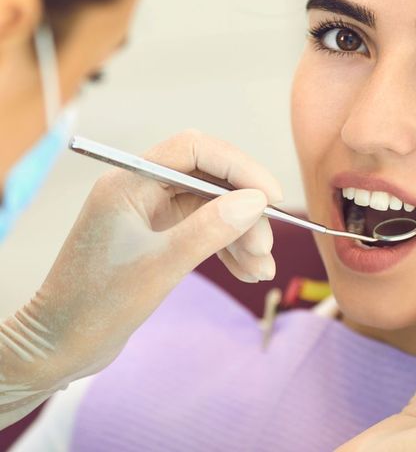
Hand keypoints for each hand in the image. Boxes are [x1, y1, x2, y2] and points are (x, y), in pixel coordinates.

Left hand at [0, 129, 281, 426]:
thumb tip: (256, 201)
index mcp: (130, 181)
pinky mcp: (159, 235)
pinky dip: (227, 247)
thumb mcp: (160, 266)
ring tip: (261, 269)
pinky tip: (247, 271)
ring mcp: (151, 212)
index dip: (239, 166)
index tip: (272, 196)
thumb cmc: (98, 305)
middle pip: (209, 180)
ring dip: (240, 234)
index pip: (195, 150)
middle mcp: (142, 188)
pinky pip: (203, 229)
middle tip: (265, 247)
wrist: (62, 346)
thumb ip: (210, 229)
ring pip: (211, 207)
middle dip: (243, 211)